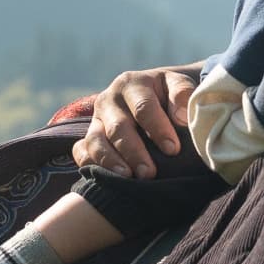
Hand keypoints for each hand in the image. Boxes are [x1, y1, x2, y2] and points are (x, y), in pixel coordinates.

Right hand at [74, 65, 199, 176]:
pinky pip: (80, 151)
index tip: (173, 149)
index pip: (143, 107)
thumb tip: (181, 118)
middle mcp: (109, 100)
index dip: (158, 129)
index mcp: (132, 84)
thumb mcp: (178, 85)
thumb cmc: (168, 95)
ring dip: (111, 161)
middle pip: (118, 127)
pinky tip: (107, 179)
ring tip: (127, 177)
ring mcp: (96, 120)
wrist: (153, 96)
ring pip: (96, 140)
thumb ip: (183, 95)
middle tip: (149, 173)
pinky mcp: (87, 137)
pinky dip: (90, 164)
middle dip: (134, 151)